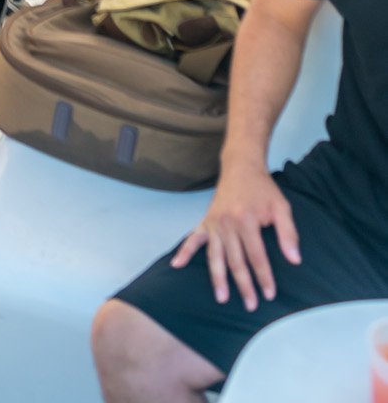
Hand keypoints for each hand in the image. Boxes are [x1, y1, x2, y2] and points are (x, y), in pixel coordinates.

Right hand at [171, 165, 300, 311]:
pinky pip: (193, 238)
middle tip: (251, 305)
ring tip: (222, 298)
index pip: (256, 256)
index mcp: (247, 220)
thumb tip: (295, 260)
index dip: (264, 277)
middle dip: (244, 285)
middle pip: (236, 261)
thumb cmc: (263, 189)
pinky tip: (177, 265)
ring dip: (218, 278)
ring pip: (215, 256)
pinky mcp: (205, 221)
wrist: (241, 167)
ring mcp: (214, 223)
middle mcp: (227, 223)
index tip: (269, 295)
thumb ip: (288, 234)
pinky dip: (184, 251)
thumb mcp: (281, 207)